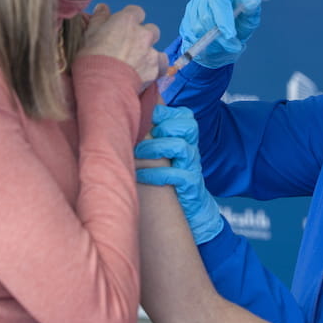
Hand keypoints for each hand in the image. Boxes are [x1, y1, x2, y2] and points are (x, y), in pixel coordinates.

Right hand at [80, 4, 166, 87]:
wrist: (103, 85)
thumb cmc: (92, 59)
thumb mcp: (89, 34)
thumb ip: (99, 18)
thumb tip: (102, 7)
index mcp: (126, 21)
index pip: (136, 12)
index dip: (131, 19)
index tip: (123, 27)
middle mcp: (143, 33)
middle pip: (150, 30)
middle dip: (143, 36)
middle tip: (129, 47)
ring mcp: (151, 51)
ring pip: (157, 48)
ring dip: (149, 53)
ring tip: (136, 63)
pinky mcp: (156, 68)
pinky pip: (162, 65)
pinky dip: (156, 68)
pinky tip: (146, 72)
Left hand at [135, 105, 223, 244]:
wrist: (191, 209)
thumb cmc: (170, 176)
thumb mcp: (163, 153)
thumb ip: (152, 134)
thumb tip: (129, 113)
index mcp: (187, 138)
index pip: (184, 115)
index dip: (164, 113)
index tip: (143, 119)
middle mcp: (192, 148)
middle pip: (187, 125)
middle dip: (162, 128)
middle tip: (139, 138)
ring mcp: (193, 166)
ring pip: (181, 147)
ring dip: (155, 149)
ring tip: (135, 156)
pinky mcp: (191, 185)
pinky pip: (178, 175)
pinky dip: (156, 174)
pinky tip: (141, 176)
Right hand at [179, 0, 260, 67]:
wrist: (226, 36)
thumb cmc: (240, 23)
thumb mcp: (250, 17)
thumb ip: (252, 9)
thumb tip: (254, 0)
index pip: (218, 1)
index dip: (224, 19)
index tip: (231, 34)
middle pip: (206, 16)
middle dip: (219, 35)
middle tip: (232, 46)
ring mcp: (192, 8)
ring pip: (197, 28)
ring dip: (212, 41)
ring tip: (224, 44)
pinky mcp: (185, 21)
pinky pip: (191, 36)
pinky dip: (202, 44)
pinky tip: (212, 43)